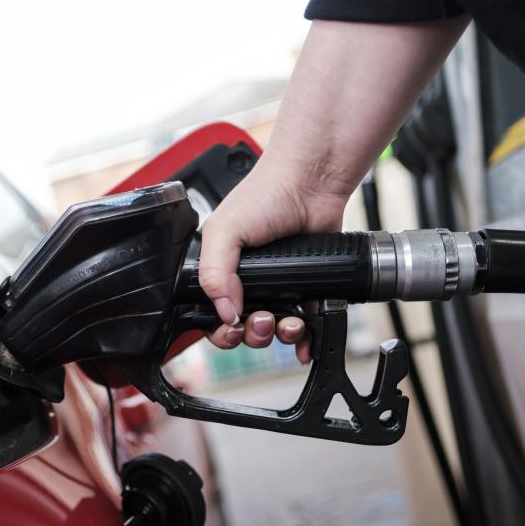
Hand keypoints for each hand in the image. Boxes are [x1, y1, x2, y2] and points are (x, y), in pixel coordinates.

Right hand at [198, 17, 467, 359]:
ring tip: (287, 321)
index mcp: (221, 271)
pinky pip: (306, 325)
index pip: (212, 315)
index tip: (232, 327)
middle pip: (244, 329)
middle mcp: (248, 282)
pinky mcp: (309, 288)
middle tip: (263, 319)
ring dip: (280, 335)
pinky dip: (305, 340)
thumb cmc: (265, 195)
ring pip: (275, 331)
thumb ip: (213, 273)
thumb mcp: (223, 231)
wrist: (312, 184)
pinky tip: (305, 341)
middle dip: (253, 333)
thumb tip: (224, 313)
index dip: (220, 329)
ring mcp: (279, 286)